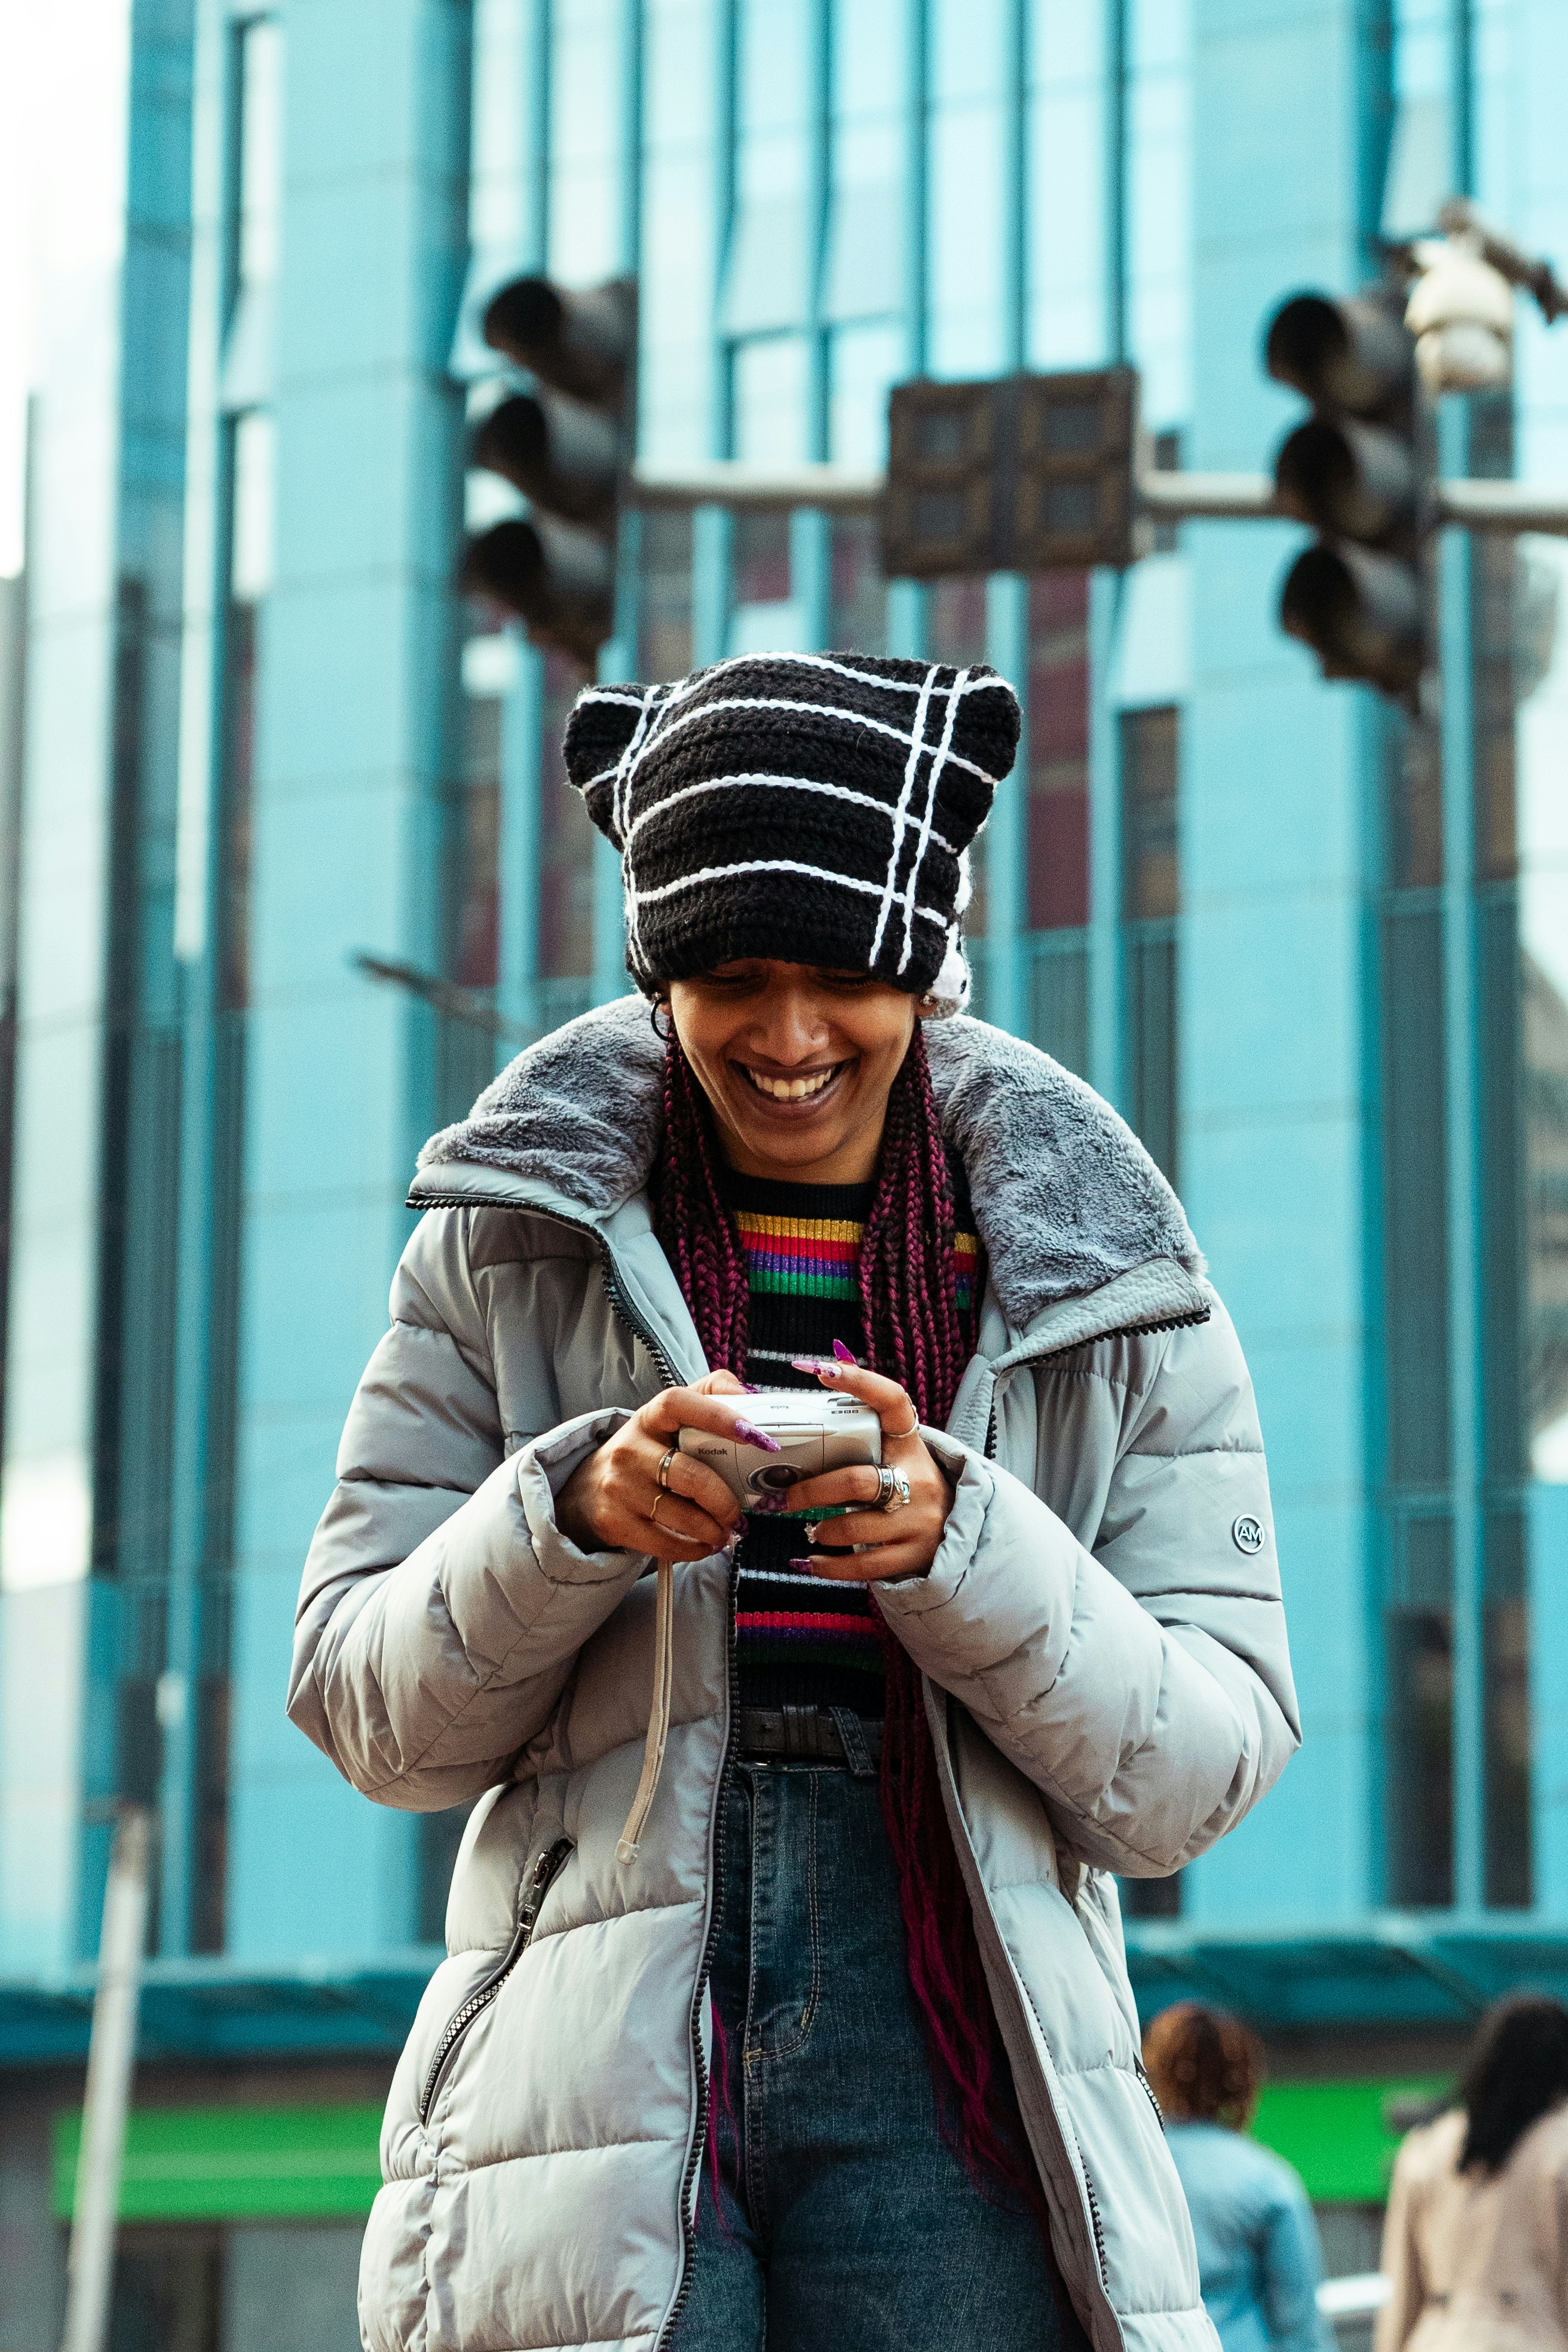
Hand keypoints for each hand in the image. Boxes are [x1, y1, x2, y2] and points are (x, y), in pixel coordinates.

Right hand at [555, 1372, 764, 1561]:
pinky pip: (665, 1543)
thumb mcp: (667, 1418)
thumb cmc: (645, 1451)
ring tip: (725, 1530)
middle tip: (738, 1512)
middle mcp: (630, 1449)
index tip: (753, 1436)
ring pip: (681, 1515)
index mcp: (649, 1417)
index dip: (718, 1417)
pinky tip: (705, 1545)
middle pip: (690, 1476)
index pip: (679, 1404)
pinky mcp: (615, 1522)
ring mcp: (620, 1487)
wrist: (588, 1489)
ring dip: (713, 1529)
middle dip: (723, 1500)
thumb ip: (707, 1395)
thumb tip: (746, 1393)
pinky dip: (694, 1549)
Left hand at [781, 1357, 952, 1583]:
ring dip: (820, 1529)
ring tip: (808, 1527)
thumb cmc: (909, 1483)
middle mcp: (918, 1480)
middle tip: (782, 1497)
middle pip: (856, 1481)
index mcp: (909, 1444)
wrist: (959, 1529)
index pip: (891, 1401)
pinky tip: (811, 1562)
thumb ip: (862, 1428)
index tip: (820, 1368)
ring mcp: (918, 1521)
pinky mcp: (913, 1556)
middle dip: (810, 1492)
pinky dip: (829, 1566)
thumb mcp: (896, 1452)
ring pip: (854, 1527)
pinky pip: (863, 1566)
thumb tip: (823, 1370)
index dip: (859, 1382)